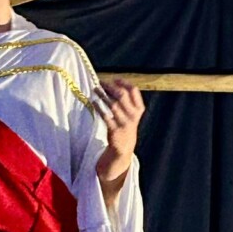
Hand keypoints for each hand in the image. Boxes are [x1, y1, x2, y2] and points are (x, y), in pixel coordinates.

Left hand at [93, 80, 144, 201]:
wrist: (123, 152)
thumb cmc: (123, 130)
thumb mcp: (130, 116)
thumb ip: (126, 103)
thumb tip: (112, 84)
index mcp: (138, 111)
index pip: (134, 91)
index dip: (123, 83)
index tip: (113, 79)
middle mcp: (133, 116)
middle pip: (122, 95)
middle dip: (111, 87)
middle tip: (101, 82)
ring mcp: (125, 124)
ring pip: (114, 104)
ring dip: (103, 95)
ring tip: (95, 88)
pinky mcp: (115, 132)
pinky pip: (106, 116)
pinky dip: (99, 107)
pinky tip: (93, 102)